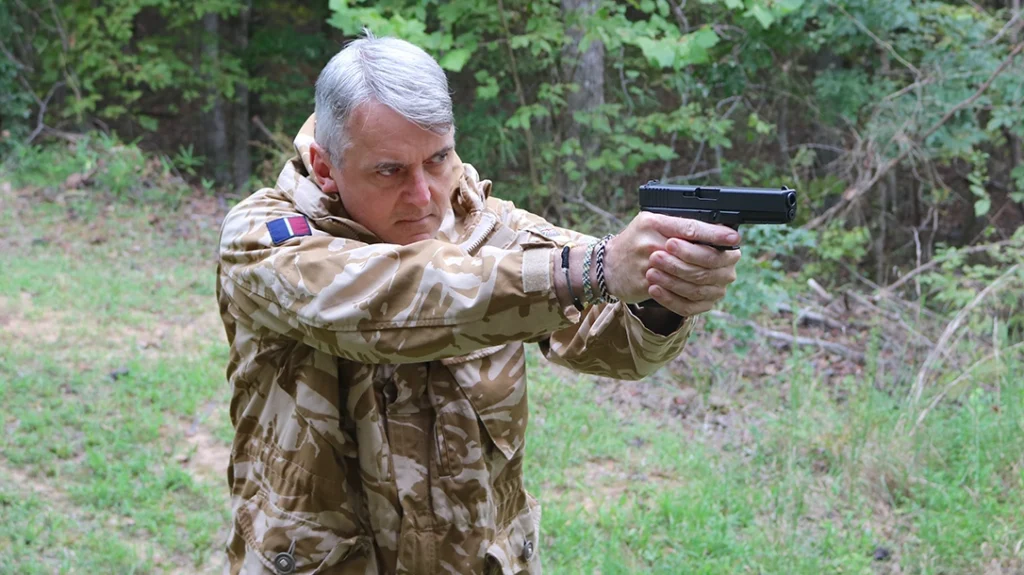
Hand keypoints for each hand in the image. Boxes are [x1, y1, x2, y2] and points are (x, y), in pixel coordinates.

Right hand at [603, 213, 740, 314]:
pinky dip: (688, 295)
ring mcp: (647, 264)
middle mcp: (650, 241)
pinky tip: (695, 291)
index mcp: (654, 222)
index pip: (691, 227)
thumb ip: (677, 226)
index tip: (734, 237)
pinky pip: (675, 294)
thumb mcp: (652, 225)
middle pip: (695, 255)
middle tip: (731, 259)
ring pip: (689, 276)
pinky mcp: (645, 284)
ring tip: (713, 276)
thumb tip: (715, 231)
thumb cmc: (634, 243)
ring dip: (705, 278)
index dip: (715, 234)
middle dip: (715, 259)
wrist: (606, 266)